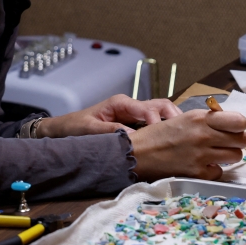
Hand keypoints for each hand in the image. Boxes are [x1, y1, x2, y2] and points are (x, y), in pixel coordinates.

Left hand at [36, 94, 181, 137]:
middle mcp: (131, 106)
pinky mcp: (134, 124)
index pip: (147, 108)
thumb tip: (132, 137)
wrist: (63, 130)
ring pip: (161, 113)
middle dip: (173, 116)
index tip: (161, 135)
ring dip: (171, 122)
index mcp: (121, 103)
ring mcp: (134, 115)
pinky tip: (170, 141)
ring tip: (181, 136)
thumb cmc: (74, 127)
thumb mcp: (89, 129)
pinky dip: (164, 129)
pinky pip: (154, 124)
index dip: (156, 121)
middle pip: (160, 105)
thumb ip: (110, 131)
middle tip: (182, 132)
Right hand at [128, 108, 245, 180]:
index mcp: (201, 118)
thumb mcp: (184, 118)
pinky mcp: (197, 173)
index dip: (239, 126)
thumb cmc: (159, 135)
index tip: (232, 129)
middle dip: (236, 141)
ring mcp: (201, 155)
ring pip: (235, 157)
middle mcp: (203, 135)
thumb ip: (207, 120)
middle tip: (226, 143)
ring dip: (228, 156)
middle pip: (242, 140)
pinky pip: (219, 172)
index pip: (239, 121)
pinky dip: (213, 170)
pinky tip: (202, 165)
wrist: (139, 153)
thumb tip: (230, 123)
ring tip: (215, 154)